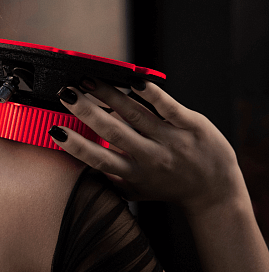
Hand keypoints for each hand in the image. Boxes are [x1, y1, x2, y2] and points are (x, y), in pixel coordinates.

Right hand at [49, 78, 245, 213]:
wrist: (214, 191)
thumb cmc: (167, 187)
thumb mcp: (135, 190)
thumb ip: (109, 178)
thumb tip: (78, 163)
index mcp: (133, 173)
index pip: (99, 159)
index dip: (76, 145)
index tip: (56, 129)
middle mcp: (151, 158)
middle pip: (114, 132)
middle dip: (87, 111)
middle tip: (66, 93)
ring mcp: (172, 140)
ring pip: (137, 115)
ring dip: (110, 95)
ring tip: (89, 80)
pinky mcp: (193, 125)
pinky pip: (170, 108)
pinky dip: (152, 94)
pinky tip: (134, 80)